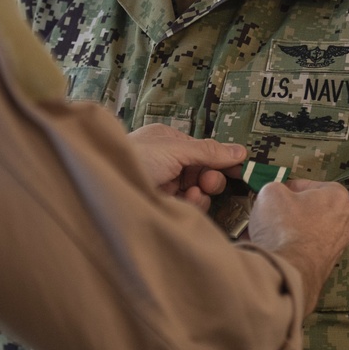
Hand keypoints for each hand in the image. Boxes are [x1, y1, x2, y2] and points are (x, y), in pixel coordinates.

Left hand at [128, 123, 246, 210]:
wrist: (107, 188)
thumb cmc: (134, 159)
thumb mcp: (174, 150)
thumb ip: (208, 151)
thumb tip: (240, 151)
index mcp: (167, 142)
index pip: (203, 150)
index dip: (221, 160)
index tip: (241, 171)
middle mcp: (166, 162)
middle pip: (202, 172)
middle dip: (209, 178)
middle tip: (207, 183)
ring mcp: (163, 185)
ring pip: (196, 192)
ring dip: (200, 194)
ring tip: (193, 195)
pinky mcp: (162, 206)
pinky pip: (187, 207)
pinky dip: (191, 205)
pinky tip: (185, 203)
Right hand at [246, 179, 348, 313]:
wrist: (286, 271)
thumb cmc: (284, 229)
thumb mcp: (271, 192)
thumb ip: (275, 187)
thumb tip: (275, 194)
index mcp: (338, 197)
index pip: (309, 185)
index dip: (288, 188)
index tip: (276, 194)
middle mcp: (345, 222)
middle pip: (310, 209)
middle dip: (289, 211)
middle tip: (272, 212)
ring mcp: (338, 246)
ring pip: (306, 230)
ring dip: (287, 229)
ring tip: (267, 231)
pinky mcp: (327, 265)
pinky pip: (305, 248)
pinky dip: (290, 247)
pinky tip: (273, 247)